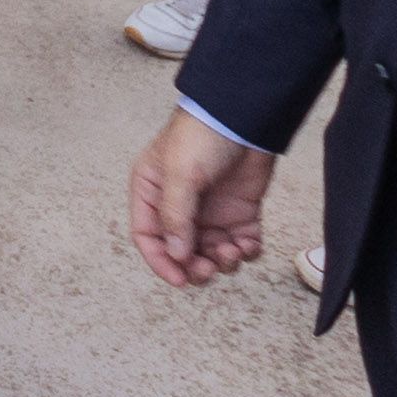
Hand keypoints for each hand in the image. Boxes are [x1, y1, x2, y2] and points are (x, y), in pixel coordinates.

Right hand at [130, 108, 276, 286]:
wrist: (245, 118)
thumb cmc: (202, 136)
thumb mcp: (181, 174)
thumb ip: (176, 217)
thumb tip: (177, 256)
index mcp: (152, 193)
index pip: (147, 236)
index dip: (161, 262)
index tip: (180, 279)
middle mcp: (179, 207)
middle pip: (181, 252)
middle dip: (195, 266)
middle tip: (210, 268)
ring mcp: (210, 212)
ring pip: (212, 253)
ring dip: (223, 260)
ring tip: (234, 250)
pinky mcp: (239, 214)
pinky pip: (241, 245)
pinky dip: (246, 252)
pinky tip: (249, 244)